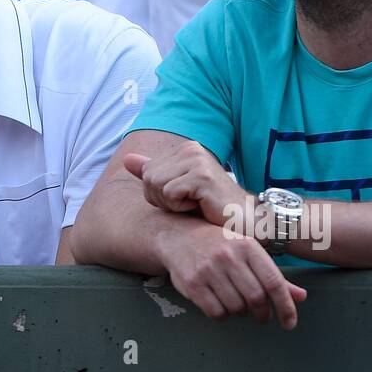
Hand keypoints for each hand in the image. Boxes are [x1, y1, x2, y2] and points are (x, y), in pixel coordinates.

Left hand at [123, 142, 247, 227]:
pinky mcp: (201, 176)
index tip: (186, 198)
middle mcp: (191, 149)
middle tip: (191, 204)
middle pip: (149, 179)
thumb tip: (127, 159)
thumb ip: (152, 172)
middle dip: (164, 200)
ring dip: (172, 205)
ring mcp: (197, 160)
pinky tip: (201, 207)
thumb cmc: (211, 209)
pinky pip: (169, 194)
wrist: (244, 223)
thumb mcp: (176, 189)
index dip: (160, 194)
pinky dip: (180, 207)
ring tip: (196, 204)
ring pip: (156, 185)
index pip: (147, 172)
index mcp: (186, 149)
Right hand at [158, 220, 308, 329]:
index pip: (274, 282)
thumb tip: (300, 297)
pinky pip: (216, 312)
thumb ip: (273, 275)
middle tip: (262, 315)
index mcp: (247, 245)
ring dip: (241, 313)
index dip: (286, 306)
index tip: (289, 322)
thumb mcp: (247, 251)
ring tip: (237, 302)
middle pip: (256, 298)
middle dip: (263, 314)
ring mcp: (209, 269)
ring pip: (236, 308)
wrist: (178, 235)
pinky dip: (223, 315)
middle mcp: (228, 256)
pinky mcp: (192, 283)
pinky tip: (221, 304)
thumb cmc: (218, 243)